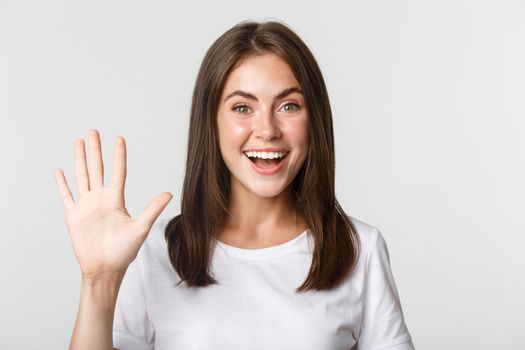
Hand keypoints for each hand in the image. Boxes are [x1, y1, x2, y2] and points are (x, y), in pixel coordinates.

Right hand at [54, 129, 171, 279]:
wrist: (105, 268)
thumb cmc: (124, 251)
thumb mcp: (141, 227)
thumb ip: (153, 209)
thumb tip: (169, 193)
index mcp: (116, 200)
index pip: (118, 172)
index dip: (118, 155)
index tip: (119, 138)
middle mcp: (101, 199)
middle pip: (97, 168)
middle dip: (95, 150)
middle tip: (93, 131)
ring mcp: (86, 206)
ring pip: (82, 177)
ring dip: (79, 160)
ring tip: (79, 143)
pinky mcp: (74, 216)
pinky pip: (66, 196)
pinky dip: (62, 184)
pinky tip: (60, 171)